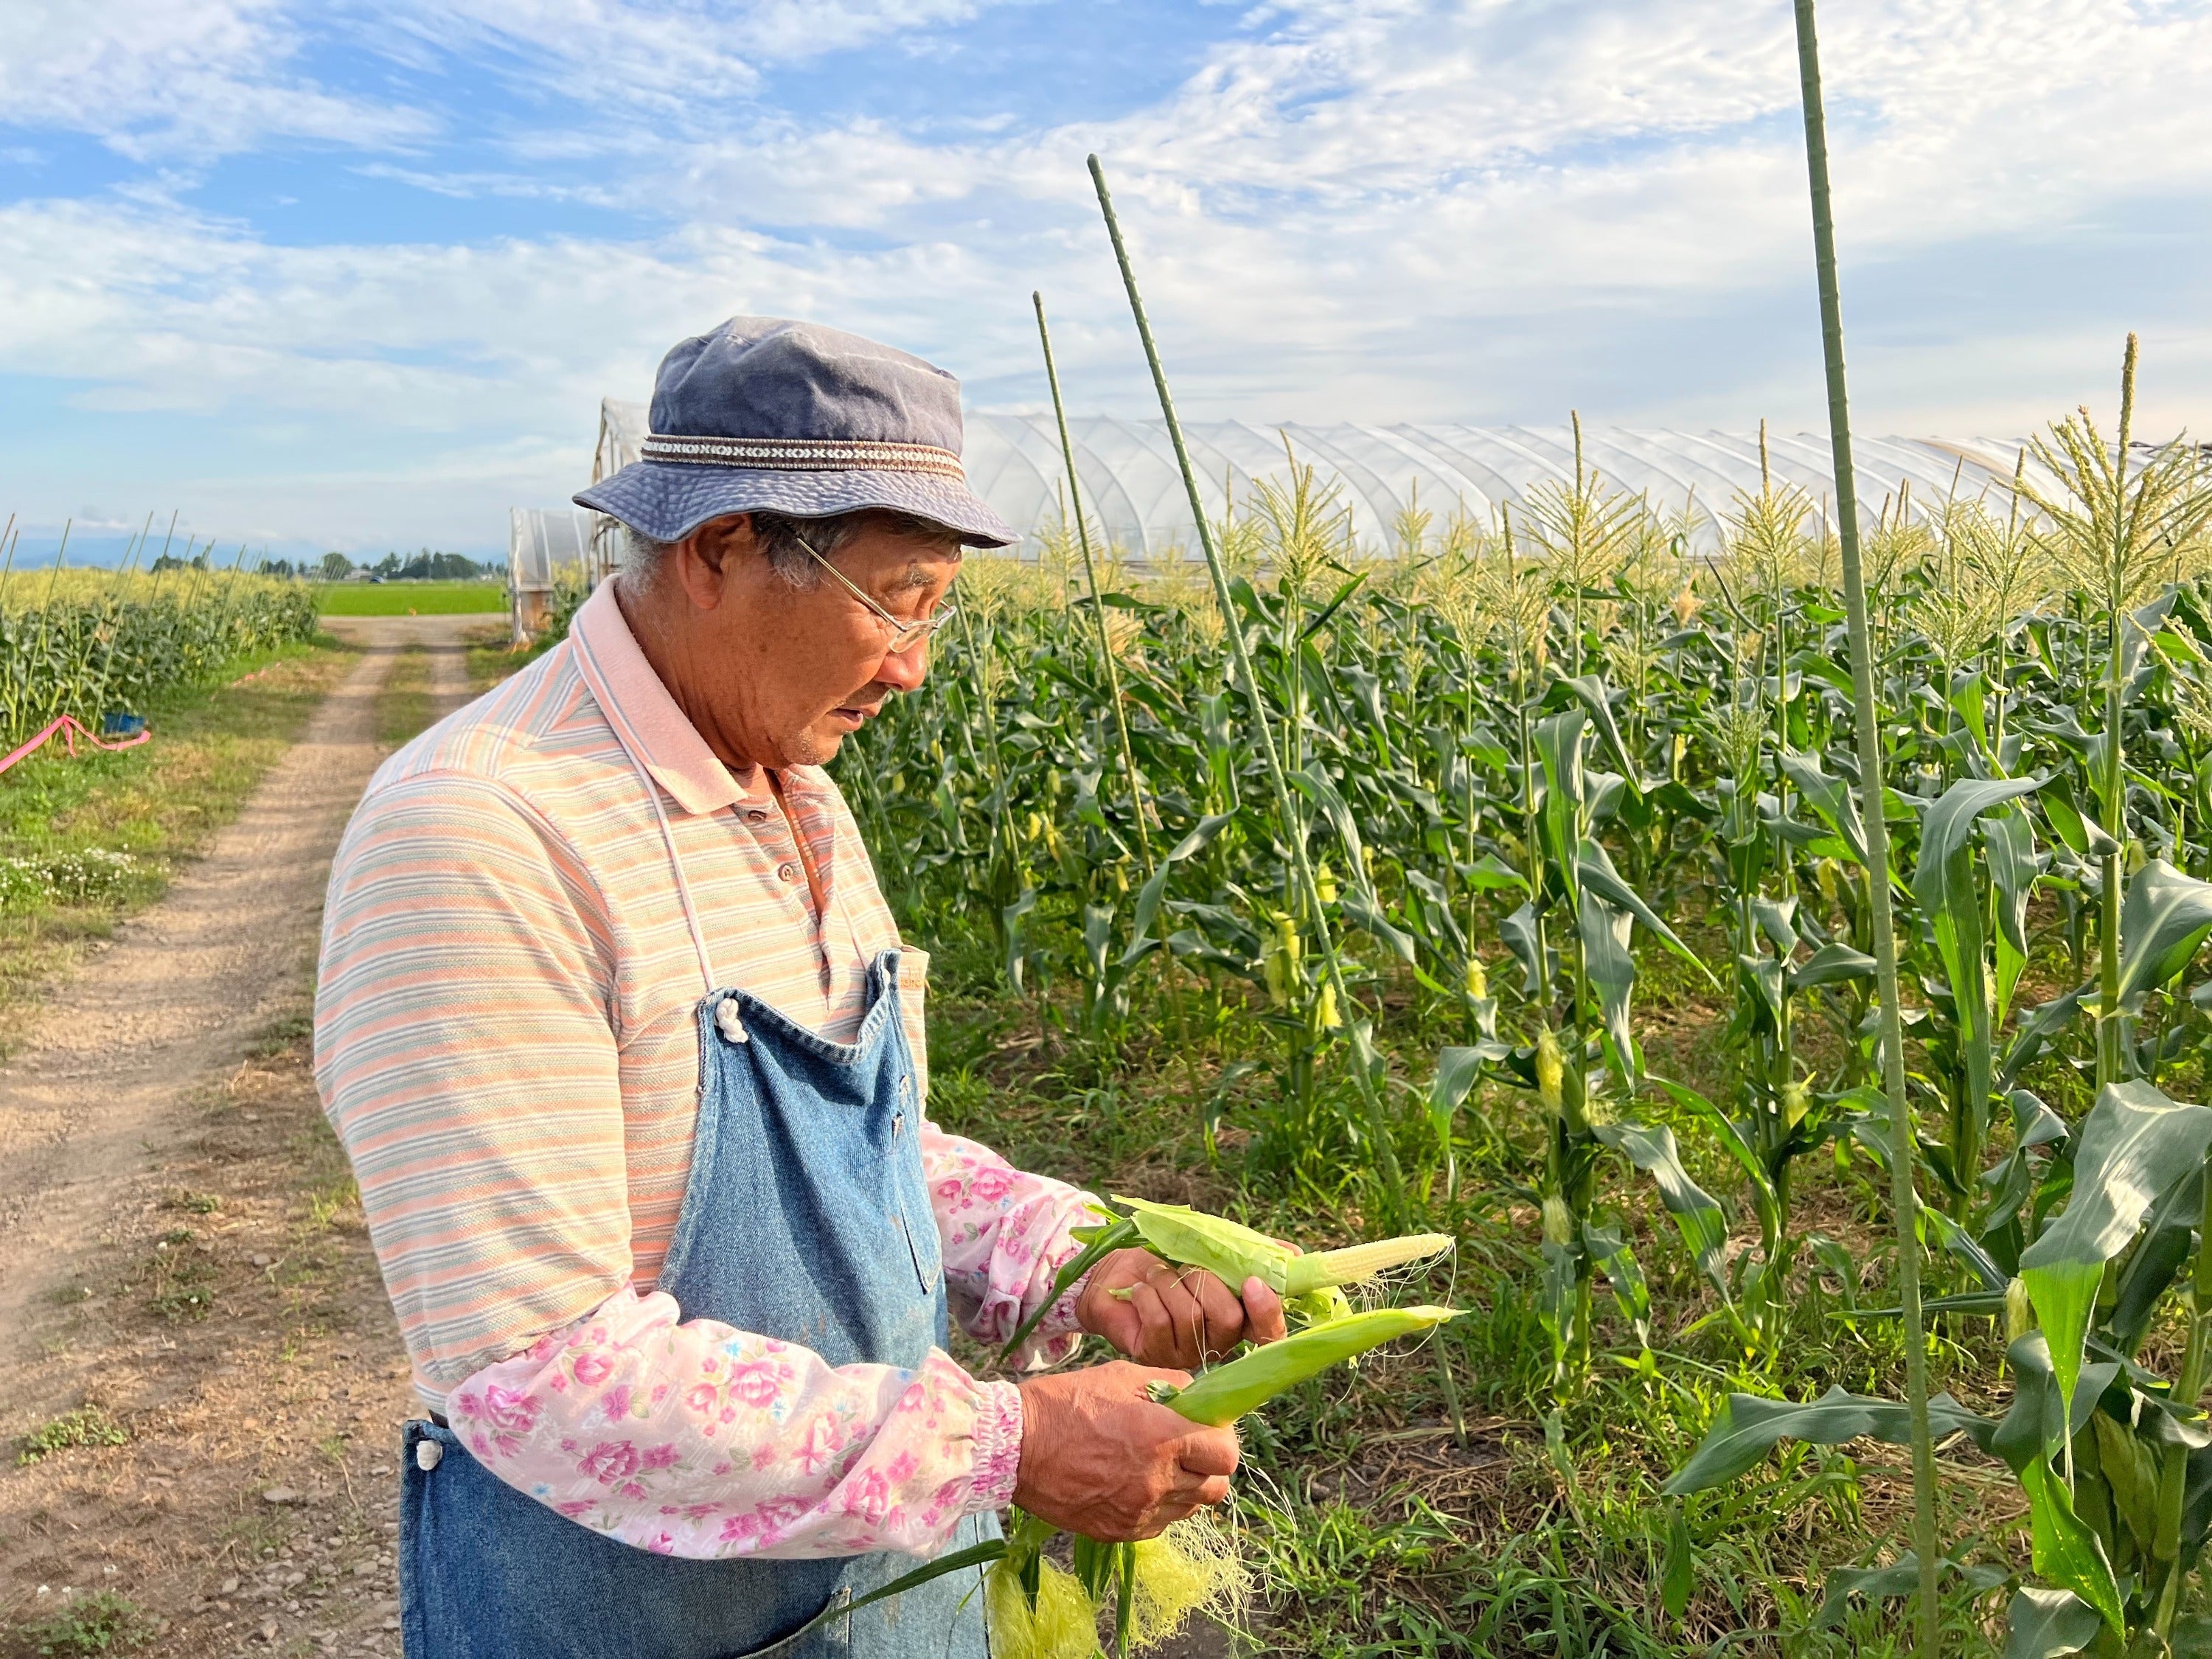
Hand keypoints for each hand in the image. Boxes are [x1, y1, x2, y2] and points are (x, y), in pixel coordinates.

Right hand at [1013, 1361, 1239, 1540]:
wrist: (1015, 1447)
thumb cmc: (1066, 1403)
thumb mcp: (1122, 1374)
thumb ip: (1170, 1385)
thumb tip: (1200, 1397)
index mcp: (1164, 1437)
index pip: (1227, 1455)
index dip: (1223, 1440)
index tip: (1209, 1429)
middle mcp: (1158, 1481)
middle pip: (1216, 1486)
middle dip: (1208, 1465)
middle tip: (1188, 1448)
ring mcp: (1139, 1511)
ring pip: (1191, 1508)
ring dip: (1186, 1487)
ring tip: (1159, 1465)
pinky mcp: (1120, 1532)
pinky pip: (1161, 1523)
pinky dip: (1159, 1506)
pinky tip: (1135, 1483)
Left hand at [1075, 1247, 1288, 1367]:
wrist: (1116, 1271)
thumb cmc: (1168, 1261)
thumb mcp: (1211, 1249)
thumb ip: (1252, 1252)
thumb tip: (1296, 1254)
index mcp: (1238, 1320)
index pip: (1268, 1333)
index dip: (1266, 1312)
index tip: (1253, 1283)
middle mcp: (1216, 1344)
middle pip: (1228, 1320)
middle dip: (1204, 1282)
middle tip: (1185, 1267)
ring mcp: (1185, 1354)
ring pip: (1191, 1318)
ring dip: (1169, 1283)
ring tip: (1155, 1274)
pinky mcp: (1153, 1356)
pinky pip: (1160, 1323)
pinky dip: (1148, 1295)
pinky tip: (1139, 1290)